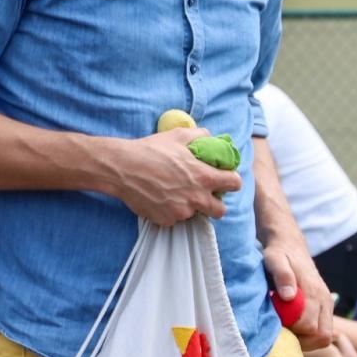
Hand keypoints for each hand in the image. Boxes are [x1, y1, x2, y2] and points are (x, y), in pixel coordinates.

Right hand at [111, 129, 237, 225]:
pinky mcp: (166, 221)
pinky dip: (171, 212)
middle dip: (216, 203)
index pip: (234, 184)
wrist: (122, 168)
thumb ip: (199, 136)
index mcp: (204, 177)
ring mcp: (181, 212)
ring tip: (177, 194)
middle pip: (220, 210)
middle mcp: (196, 198)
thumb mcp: (178, 136)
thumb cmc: (150, 150)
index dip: (232, 181)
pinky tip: (161, 199)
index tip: (226, 180)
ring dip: (191, 207)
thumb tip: (209, 135)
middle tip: (205, 195)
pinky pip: (175, 219)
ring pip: (195, 215)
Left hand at [264, 232, 332, 348]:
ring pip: (324, 336)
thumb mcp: (274, 260)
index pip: (309, 327)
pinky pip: (323, 330)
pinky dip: (310, 336)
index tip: (277, 327)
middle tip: (282, 334)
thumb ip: (282, 275)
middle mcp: (324, 300)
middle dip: (302, 341)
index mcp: (314, 292)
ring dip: (307, 341)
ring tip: (287, 332)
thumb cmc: (279, 254)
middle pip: (322, 336)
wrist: (291, 246)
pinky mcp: (325, 306)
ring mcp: (327, 304)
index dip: (293, 332)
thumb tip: (289, 296)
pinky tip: (293, 328)